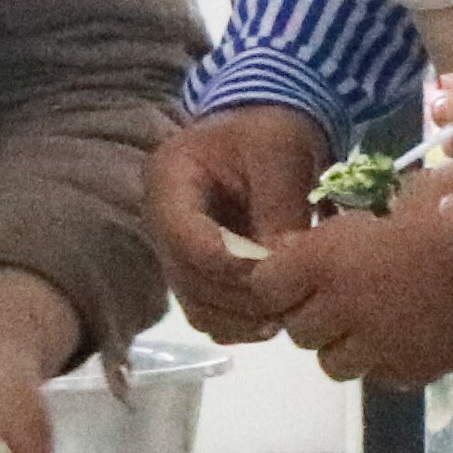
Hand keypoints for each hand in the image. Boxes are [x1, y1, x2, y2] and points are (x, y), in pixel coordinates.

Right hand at [151, 104, 333, 341]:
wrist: (267, 129)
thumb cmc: (271, 129)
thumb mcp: (281, 152)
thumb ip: (279, 207)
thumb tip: (283, 268)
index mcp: (169, 179)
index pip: (185, 237)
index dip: (228, 264)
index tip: (276, 272)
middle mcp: (161, 221)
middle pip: (188, 279)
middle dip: (241, 295)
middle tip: (290, 299)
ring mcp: (176, 251)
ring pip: (197, 305)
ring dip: (242, 317)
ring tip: (287, 310)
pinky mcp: (197, 273)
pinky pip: (210, 313)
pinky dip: (241, 323)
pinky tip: (276, 315)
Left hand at [251, 201, 452, 386]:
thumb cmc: (452, 204)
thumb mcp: (386, 200)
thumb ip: (336, 233)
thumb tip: (294, 251)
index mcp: (329, 259)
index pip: (267, 285)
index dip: (277, 279)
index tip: (291, 272)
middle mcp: (344, 309)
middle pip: (299, 330)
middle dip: (309, 313)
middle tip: (334, 296)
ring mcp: (379, 346)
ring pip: (334, 362)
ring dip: (343, 343)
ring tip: (368, 321)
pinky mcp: (413, 369)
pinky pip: (381, 375)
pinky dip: (384, 359)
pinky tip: (405, 334)